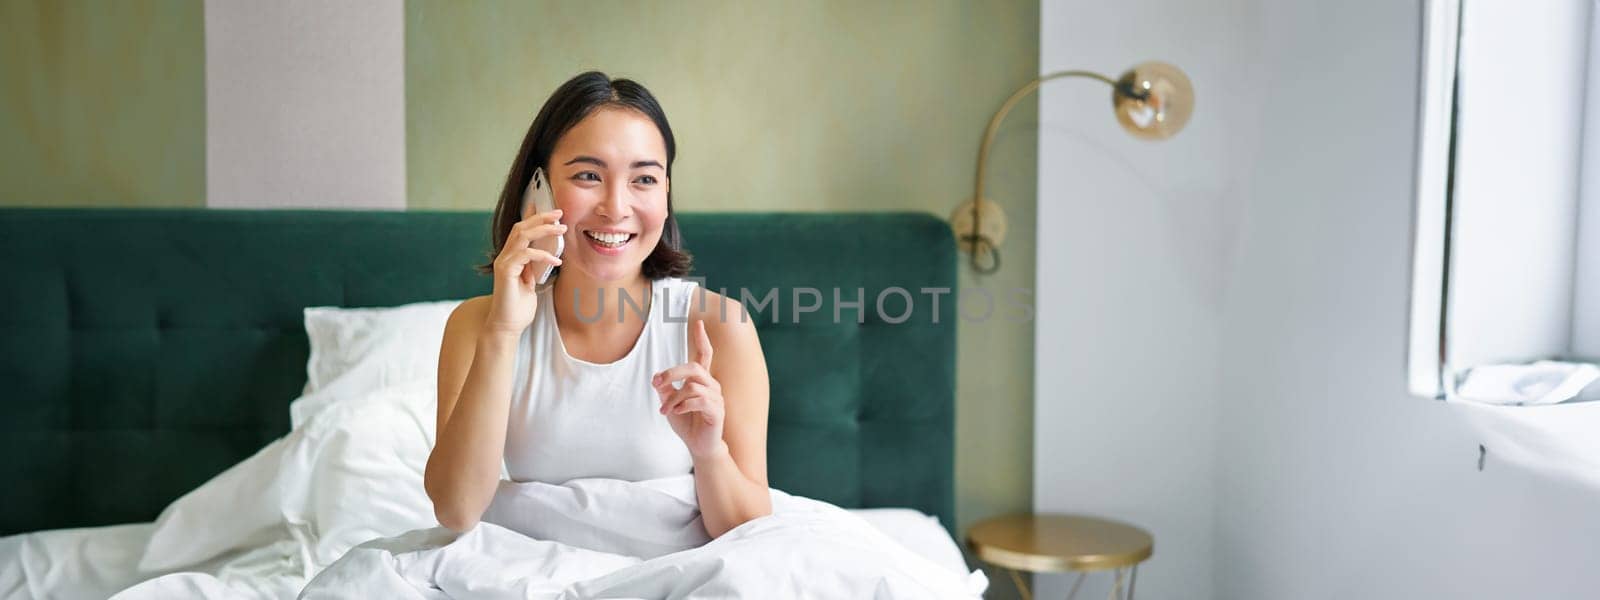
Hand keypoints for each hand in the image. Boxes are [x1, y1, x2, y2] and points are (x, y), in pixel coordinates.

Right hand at [483, 209, 564, 336]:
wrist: (508, 326)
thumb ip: (535, 267)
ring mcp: (503, 262)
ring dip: (544, 230)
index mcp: (511, 257)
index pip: (520, 230)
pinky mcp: (505, 271)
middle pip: (521, 227)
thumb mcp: (532, 282)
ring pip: (522, 235)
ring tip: (562, 229)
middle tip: (560, 213)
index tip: (550, 210)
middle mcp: (505, 257)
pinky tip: (556, 261)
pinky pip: (525, 254)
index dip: (533, 217)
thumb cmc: (519, 308)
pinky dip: (542, 255)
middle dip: (541, 218)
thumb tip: (547, 254)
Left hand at [653, 319, 725, 459]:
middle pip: (693, 367)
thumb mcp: (670, 404)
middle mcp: (711, 385)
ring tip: (664, 410)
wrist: (699, 446)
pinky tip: (677, 412)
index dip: (702, 338)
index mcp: (702, 380)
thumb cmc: (687, 423)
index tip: (699, 322)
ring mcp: (716, 398)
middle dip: (672, 372)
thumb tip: (656, 378)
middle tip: (656, 382)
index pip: (704, 354)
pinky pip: (699, 400)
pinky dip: (684, 405)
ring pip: (693, 386)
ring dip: (674, 397)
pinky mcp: (717, 411)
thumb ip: (665, 389)